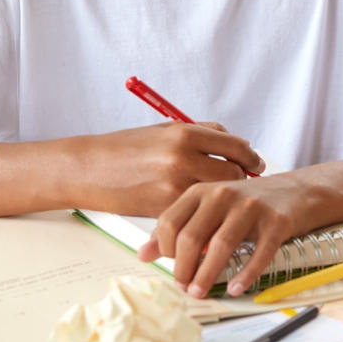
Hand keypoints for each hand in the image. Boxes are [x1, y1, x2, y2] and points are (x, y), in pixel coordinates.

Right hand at [75, 123, 265, 216]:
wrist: (88, 168)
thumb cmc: (126, 148)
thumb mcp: (165, 129)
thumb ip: (201, 133)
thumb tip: (235, 144)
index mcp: (185, 133)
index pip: (236, 145)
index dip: (250, 157)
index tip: (254, 163)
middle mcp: (183, 157)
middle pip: (232, 172)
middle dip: (238, 179)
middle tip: (237, 183)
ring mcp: (174, 184)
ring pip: (216, 195)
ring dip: (220, 198)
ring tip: (217, 198)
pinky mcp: (163, 208)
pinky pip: (195, 211)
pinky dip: (199, 212)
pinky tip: (196, 210)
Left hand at [138, 173, 308, 297]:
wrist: (296, 192)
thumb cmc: (247, 204)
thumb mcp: (209, 209)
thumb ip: (177, 228)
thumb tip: (143, 255)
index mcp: (202, 191)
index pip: (170, 222)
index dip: (165, 250)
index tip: (172, 266)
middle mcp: (224, 194)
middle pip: (191, 236)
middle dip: (183, 269)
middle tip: (184, 287)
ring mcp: (251, 206)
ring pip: (221, 245)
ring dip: (207, 275)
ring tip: (199, 292)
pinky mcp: (276, 221)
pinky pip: (258, 253)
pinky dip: (245, 274)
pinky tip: (236, 288)